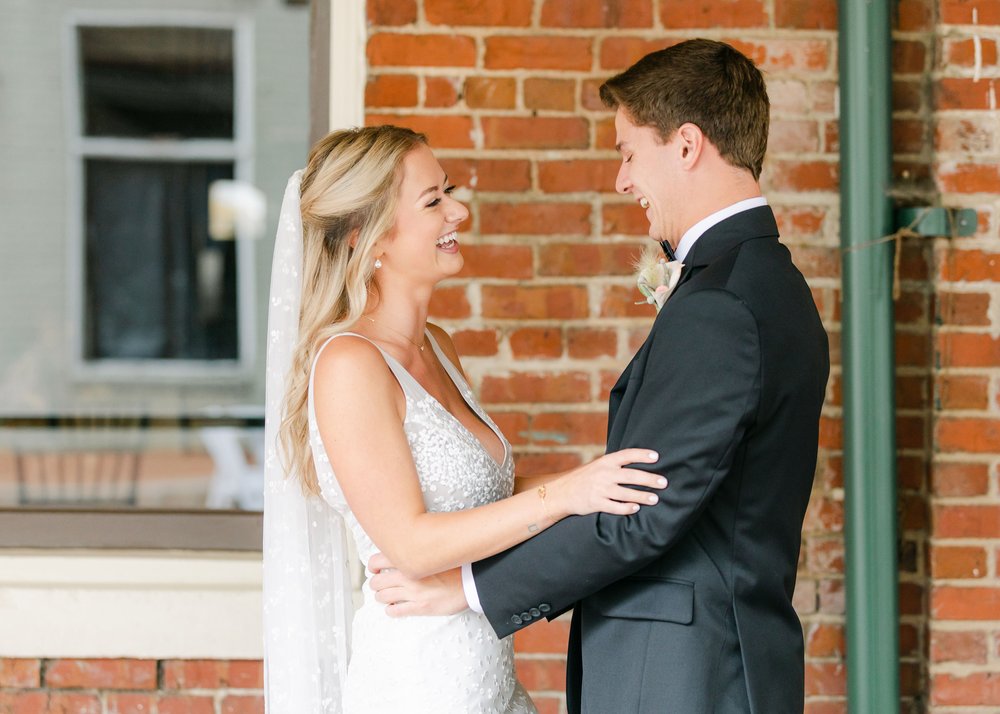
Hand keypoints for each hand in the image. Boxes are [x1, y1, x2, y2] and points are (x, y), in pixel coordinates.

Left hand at [368, 553, 467, 616]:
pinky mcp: (419, 607)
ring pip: (382, 596)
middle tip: (380, 583)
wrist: (473, 580)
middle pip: (377, 581)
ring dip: (381, 596)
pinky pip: (395, 611)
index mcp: (411, 559)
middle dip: (376, 583)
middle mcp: (408, 575)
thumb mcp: (435, 550)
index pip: (378, 560)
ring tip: (386, 595)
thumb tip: (405, 546)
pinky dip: (390, 610)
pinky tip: (394, 607)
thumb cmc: (457, 564)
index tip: (375, 568)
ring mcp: (412, 592)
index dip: (373, 565)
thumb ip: (417, 550)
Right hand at [548, 448, 665, 517]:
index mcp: (605, 461)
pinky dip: (626, 508)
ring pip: (625, 493)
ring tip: (655, 499)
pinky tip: (635, 509)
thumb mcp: (598, 466)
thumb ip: (615, 465)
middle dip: (649, 479)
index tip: (656, 457)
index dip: (642, 455)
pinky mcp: (596, 503)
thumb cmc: (585, 478)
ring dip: (642, 496)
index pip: (627, 455)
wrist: (562, 492)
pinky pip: (614, 507)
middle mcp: (604, 474)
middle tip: (664, 483)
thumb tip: (639, 464)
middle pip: (631, 476)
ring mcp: (599, 489)